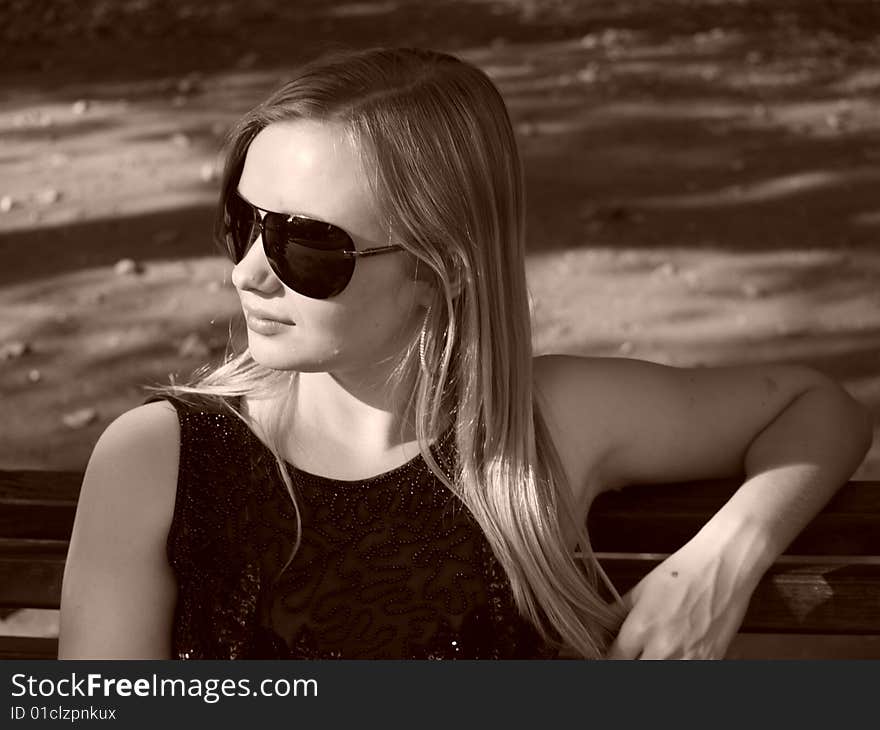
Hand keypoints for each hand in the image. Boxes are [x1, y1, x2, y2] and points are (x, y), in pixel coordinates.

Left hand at [605, 542, 758, 659]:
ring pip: (659, 678)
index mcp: (641, 627)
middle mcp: (663, 647)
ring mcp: (689, 658)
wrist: (722, 566)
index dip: (609, 659)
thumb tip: (603, 629)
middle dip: (630, 664)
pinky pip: (687, 673)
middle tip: (634, 653)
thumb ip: (618, 614)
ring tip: (655, 653)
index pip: (613, 660)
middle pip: (634, 673)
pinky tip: (676, 655)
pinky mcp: (711, 661)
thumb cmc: (683, 572)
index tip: (613, 654)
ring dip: (654, 666)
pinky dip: (678, 665)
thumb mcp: (640, 590)